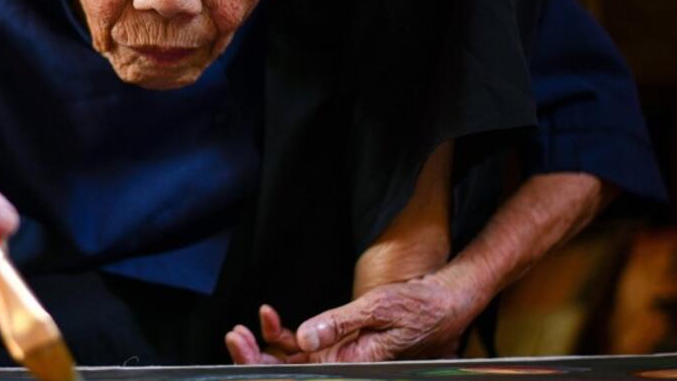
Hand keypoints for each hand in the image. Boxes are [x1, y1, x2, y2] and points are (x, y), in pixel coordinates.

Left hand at [226, 274, 474, 363]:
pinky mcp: (338, 347)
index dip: (263, 366)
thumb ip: (339, 323)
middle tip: (234, 335)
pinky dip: (283, 335)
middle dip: (254, 357)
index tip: (241, 346)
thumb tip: (304, 337)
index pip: (298, 375)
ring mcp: (337, 359)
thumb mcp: (378, 309)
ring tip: (242, 328)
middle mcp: (341, 367)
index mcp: (351, 365)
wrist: (442, 303)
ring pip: (290, 362)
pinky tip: (271, 318)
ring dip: (264, 347)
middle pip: (288, 373)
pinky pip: (304, 349)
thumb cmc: (417, 308)